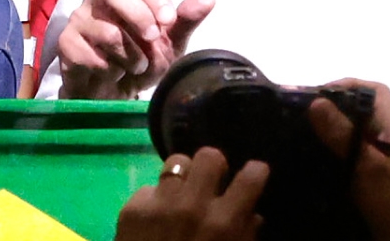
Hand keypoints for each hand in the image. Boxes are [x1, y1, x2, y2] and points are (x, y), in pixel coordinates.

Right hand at [55, 0, 213, 98]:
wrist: (113, 95)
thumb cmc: (141, 63)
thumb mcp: (169, 45)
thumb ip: (185, 21)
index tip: (169, 20)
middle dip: (138, 15)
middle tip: (152, 39)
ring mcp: (79, 20)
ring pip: (107, 30)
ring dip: (130, 56)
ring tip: (133, 66)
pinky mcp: (66, 44)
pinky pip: (90, 55)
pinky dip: (109, 70)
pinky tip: (111, 73)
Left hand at [115, 147, 265, 240]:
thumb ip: (244, 238)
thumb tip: (252, 214)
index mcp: (225, 224)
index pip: (251, 177)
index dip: (256, 172)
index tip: (254, 173)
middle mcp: (193, 205)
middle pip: (209, 156)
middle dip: (215, 166)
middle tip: (213, 181)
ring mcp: (160, 203)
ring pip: (176, 162)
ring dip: (183, 176)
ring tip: (182, 192)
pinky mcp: (133, 208)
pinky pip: (149, 187)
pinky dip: (156, 200)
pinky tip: (156, 217)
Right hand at [307, 81, 389, 240]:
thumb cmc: (389, 197)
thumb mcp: (364, 162)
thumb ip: (342, 132)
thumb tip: (316, 101)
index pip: (376, 91)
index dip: (349, 85)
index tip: (320, 94)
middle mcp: (389, 138)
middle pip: (362, 109)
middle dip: (334, 106)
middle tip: (304, 112)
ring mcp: (381, 156)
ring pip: (354, 130)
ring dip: (331, 127)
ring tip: (303, 131)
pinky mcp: (372, 173)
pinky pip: (350, 150)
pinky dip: (333, 148)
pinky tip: (314, 155)